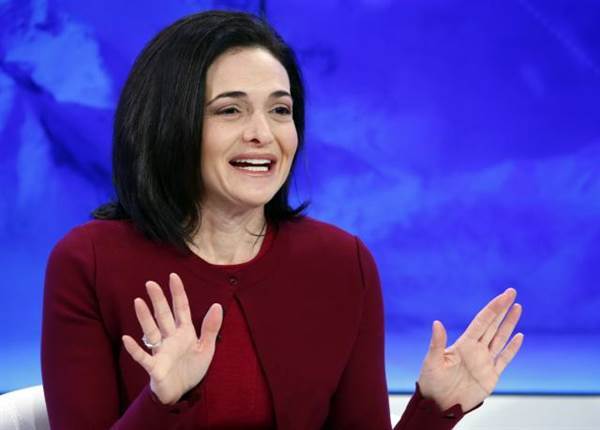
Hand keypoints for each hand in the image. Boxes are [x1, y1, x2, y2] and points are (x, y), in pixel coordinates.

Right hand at [122, 273, 222, 404]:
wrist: (183, 393)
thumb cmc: (192, 369)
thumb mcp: (206, 348)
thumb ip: (210, 328)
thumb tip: (217, 305)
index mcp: (185, 332)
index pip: (181, 308)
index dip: (177, 293)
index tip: (173, 276)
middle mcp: (171, 338)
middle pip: (163, 315)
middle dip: (158, 300)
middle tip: (150, 283)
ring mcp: (161, 351)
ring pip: (151, 331)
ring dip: (144, 318)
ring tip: (138, 301)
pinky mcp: (155, 367)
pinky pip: (143, 357)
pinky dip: (135, 349)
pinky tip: (127, 338)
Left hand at [417, 288, 523, 411]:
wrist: (439, 405)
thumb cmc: (432, 383)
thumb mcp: (432, 362)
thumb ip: (437, 343)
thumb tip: (437, 323)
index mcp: (464, 344)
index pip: (482, 321)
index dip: (493, 308)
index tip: (504, 295)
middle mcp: (476, 349)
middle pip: (493, 325)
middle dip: (502, 309)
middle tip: (512, 292)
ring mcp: (484, 362)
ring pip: (500, 338)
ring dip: (509, 324)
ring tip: (518, 308)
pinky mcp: (491, 376)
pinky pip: (504, 359)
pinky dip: (512, 348)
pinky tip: (519, 336)